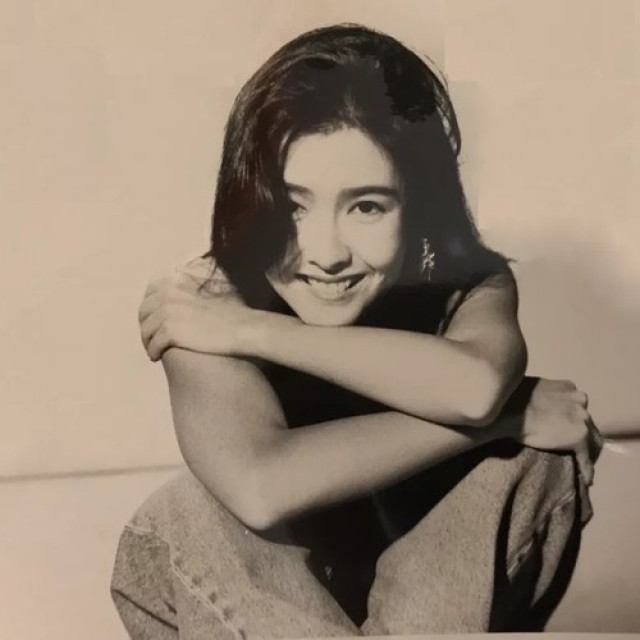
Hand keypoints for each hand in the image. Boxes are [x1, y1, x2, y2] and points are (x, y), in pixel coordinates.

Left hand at [138, 258, 256, 360]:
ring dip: (147, 341)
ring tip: (154, 350)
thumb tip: (181, 304)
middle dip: (145, 326)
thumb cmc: (233, 314)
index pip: (150, 294)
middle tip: (150, 338)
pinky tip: (157, 357)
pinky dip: (153, 352)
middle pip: (143, 313)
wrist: (242, 328)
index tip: (153, 319)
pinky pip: (153, 344)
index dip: (149, 308)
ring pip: (146, 330)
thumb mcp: (208, 294)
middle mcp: (169, 296)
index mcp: (178, 285)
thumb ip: (190, 295)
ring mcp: (168, 313)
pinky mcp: (170, 332)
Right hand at [509, 378, 603, 486]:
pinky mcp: (579, 437)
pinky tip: (585, 479)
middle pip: (588, 423)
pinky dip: (586, 469)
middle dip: (582, 435)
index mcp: (567, 387)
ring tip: (578, 464)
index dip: (572, 421)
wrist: (507, 410)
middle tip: (572, 450)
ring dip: (586, 451)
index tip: (565, 430)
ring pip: (592, 440)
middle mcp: (579, 400)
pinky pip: (585, 457)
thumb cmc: (510, 399)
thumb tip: (536, 410)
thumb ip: (542, 399)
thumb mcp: (531, 392)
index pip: (577, 408)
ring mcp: (582, 418)